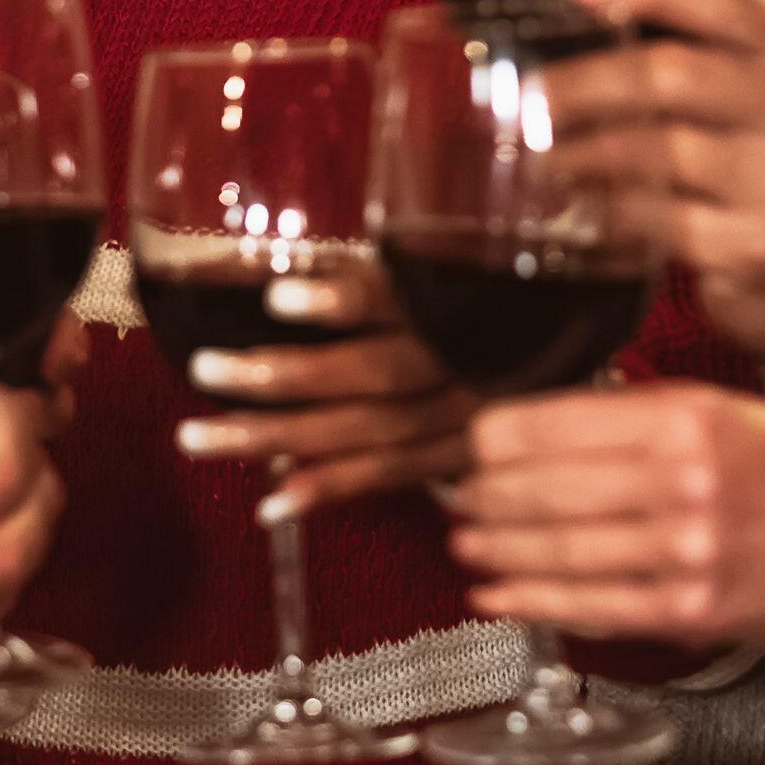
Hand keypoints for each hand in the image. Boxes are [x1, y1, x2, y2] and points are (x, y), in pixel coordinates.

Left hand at [174, 263, 480, 518]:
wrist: (565, 357)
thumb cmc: (488, 290)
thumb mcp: (451, 259)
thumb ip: (377, 266)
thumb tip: (265, 271)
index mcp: (457, 295)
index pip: (399, 297)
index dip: (341, 302)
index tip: (276, 298)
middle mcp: (462, 358)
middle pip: (374, 374)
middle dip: (285, 378)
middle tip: (205, 369)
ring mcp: (466, 414)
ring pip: (371, 434)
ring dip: (281, 439)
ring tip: (199, 437)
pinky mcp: (463, 455)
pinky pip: (391, 478)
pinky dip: (329, 491)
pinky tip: (268, 506)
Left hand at [454, 381, 764, 646]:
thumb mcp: (724, 408)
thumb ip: (640, 410)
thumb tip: (545, 422)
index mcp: (689, 417)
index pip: (560, 421)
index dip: (497, 436)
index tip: (473, 440)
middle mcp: (685, 481)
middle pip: (548, 487)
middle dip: (485, 495)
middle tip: (459, 496)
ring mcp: (686, 551)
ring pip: (560, 549)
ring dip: (498, 550)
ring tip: (467, 544)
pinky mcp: (690, 609)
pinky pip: (592, 606)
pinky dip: (533, 601)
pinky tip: (499, 595)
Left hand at [552, 0, 764, 375]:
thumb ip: (705, 43)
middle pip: (674, 74)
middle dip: (586, 78)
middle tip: (528, 90)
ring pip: (655, 148)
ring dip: (580, 147)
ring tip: (536, 148)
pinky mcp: (754, 249)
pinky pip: (654, 217)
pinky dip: (603, 207)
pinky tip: (576, 200)